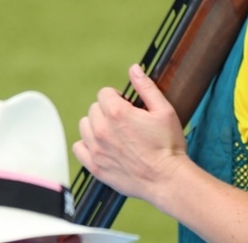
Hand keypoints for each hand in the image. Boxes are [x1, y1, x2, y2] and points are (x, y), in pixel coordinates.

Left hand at [73, 64, 187, 200]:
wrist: (166, 178)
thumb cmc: (168, 146)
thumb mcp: (164, 111)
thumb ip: (147, 87)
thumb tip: (134, 70)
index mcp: (118, 113)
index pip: (104, 93)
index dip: (118, 97)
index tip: (128, 105)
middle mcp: (102, 130)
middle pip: (94, 109)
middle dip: (108, 110)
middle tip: (126, 120)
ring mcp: (96, 149)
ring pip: (84, 126)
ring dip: (97, 125)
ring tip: (115, 132)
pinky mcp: (94, 166)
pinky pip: (79, 148)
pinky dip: (88, 144)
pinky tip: (104, 146)